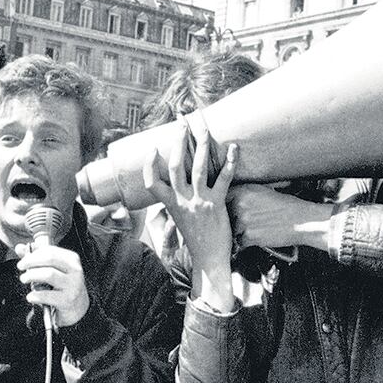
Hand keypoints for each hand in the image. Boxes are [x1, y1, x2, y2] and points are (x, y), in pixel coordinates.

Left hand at [16, 243, 88, 326]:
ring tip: (24, 279)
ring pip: (49, 274)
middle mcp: (75, 270)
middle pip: (50, 259)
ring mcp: (73, 285)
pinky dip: (35, 295)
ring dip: (32, 275)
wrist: (77, 308)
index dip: (34, 253)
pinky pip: (47, 295)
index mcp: (71, 259)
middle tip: (20, 267)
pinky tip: (30, 296)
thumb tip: (20, 247)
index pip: (51, 250)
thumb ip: (36, 257)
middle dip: (31, 261)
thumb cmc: (62, 286)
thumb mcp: (52, 269)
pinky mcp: (68, 300)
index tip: (24, 260)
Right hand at [143, 121, 235, 309]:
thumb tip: (176, 192)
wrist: (209, 259)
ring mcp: (198, 202)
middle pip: (175, 166)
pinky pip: (222, 178)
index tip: (152, 149)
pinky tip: (233, 148)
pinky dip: (229, 162)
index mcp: (170, 205)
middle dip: (178, 142)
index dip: (149, 165)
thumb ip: (177, 204)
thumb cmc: (196, 240)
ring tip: (203, 128)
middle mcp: (181, 201)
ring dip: (200, 145)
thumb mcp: (180, 221)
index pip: (152, 183)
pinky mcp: (216, 204)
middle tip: (182, 123)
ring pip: (196, 167)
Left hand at [226, 184, 331, 250]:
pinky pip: (240, 242)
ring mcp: (244, 221)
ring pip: (233, 230)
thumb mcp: (265, 192)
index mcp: (244, 191)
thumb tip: (232, 196)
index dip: (226, 206)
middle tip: (247, 223)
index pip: (224, 198)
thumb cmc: (287, 206)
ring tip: (255, 230)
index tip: (230, 210)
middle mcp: (240, 204)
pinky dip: (248, 243)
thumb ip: (246, 194)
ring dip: (240, 233)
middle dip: (233, 221)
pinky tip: (259, 237)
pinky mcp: (249, 236)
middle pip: (226, 216)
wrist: (303, 221)